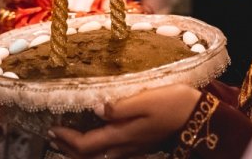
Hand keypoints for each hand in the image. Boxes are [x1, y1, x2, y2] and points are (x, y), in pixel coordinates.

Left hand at [49, 84, 200, 158]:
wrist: (200, 117)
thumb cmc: (173, 103)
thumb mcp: (145, 99)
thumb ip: (119, 107)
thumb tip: (95, 107)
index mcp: (122, 135)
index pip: (85, 144)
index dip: (66, 139)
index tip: (51, 128)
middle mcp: (124, 146)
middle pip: (89, 155)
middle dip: (68, 147)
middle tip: (53, 135)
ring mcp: (133, 148)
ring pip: (99, 156)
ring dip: (80, 149)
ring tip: (68, 139)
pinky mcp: (140, 145)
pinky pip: (111, 152)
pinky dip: (96, 147)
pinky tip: (97, 136)